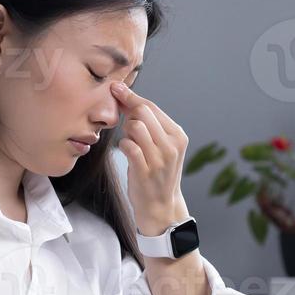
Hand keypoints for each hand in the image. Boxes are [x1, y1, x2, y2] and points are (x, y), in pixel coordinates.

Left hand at [112, 83, 189, 235]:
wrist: (161, 207)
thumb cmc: (157, 173)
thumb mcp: (162, 147)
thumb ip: (149, 125)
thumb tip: (126, 98)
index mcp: (178, 135)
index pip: (152, 107)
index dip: (131, 96)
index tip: (116, 88)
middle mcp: (172, 145)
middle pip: (143, 113)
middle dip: (128, 113)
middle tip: (122, 122)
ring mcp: (160, 159)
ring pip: (135, 127)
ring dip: (126, 131)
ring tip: (130, 142)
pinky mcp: (145, 171)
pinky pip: (128, 146)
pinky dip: (123, 145)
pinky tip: (126, 152)